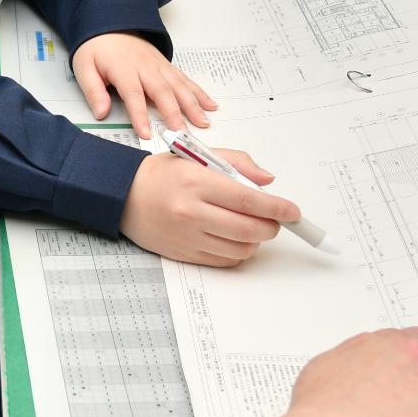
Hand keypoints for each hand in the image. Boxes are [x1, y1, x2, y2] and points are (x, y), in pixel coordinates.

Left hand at [71, 33, 216, 137]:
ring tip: (203, 122)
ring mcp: (158, 65)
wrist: (109, 23)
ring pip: (178, 86)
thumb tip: (101, 113)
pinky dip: (199, 92)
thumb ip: (93, 91)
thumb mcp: (84, 67)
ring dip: (192, 104)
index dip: (140, 115)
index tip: (146, 133)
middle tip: (182, 133)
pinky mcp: (166, 65)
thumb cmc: (96, 48)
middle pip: (162, 91)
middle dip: (174, 113)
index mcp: (123, 68)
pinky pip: (185, 79)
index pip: (133, 94)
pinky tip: (209, 104)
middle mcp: (145, 66)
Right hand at [119, 150, 295, 266]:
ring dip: (256, 240)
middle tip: (275, 219)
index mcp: (197, 183)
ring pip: (241, 249)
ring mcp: (188, 236)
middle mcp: (192, 212)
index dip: (278, 208)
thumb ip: (237, 163)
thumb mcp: (198, 156)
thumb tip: (268, 180)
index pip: (249, 200)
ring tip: (251, 226)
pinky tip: (234, 238)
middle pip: (250, 229)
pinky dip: (238, 252)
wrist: (123, 196)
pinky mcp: (185, 254)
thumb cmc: (162, 174)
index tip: (294, 211)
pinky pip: (225, 260)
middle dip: (271, 226)